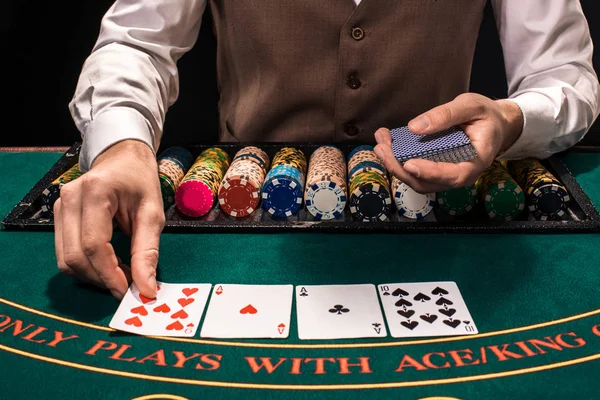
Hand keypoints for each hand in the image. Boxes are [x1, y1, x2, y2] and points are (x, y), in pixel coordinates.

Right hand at [54, 140, 164, 299]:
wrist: (122, 158)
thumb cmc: (140, 182)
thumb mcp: (153, 213)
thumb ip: (148, 251)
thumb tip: (146, 289)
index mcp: (96, 192)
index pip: (94, 245)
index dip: (109, 274)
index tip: (130, 291)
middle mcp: (69, 198)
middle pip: (75, 256)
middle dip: (101, 278)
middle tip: (129, 286)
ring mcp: (59, 207)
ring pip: (66, 259)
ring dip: (93, 276)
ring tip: (121, 276)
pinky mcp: (58, 216)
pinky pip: (66, 252)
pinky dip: (86, 267)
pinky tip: (108, 266)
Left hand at [374, 93, 523, 193]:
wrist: (494, 124)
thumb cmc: (485, 116)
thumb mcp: (471, 106)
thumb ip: (446, 115)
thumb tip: (415, 127)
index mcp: (476, 162)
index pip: (453, 175)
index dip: (430, 172)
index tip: (409, 164)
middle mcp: (460, 175)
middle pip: (427, 182)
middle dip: (400, 167)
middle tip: (382, 146)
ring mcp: (446, 176)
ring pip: (417, 180)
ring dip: (395, 164)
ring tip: (381, 142)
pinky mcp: (435, 171)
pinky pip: (415, 172)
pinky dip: (398, 160)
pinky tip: (387, 144)